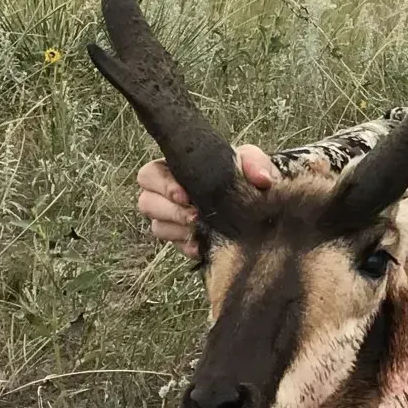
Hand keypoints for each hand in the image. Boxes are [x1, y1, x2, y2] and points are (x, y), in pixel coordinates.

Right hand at [137, 144, 274, 258]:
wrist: (258, 200)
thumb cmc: (245, 173)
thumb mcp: (251, 161)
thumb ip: (254, 163)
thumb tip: (262, 179)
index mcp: (174, 170)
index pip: (149, 175)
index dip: (161, 186)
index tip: (184, 195)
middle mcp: (167, 195)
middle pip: (146, 203)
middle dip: (169, 211)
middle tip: (194, 215)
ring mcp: (173, 219)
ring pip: (157, 227)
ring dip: (176, 229)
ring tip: (199, 228)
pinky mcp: (184, 239)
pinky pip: (176, 246)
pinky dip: (188, 246)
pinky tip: (203, 246)